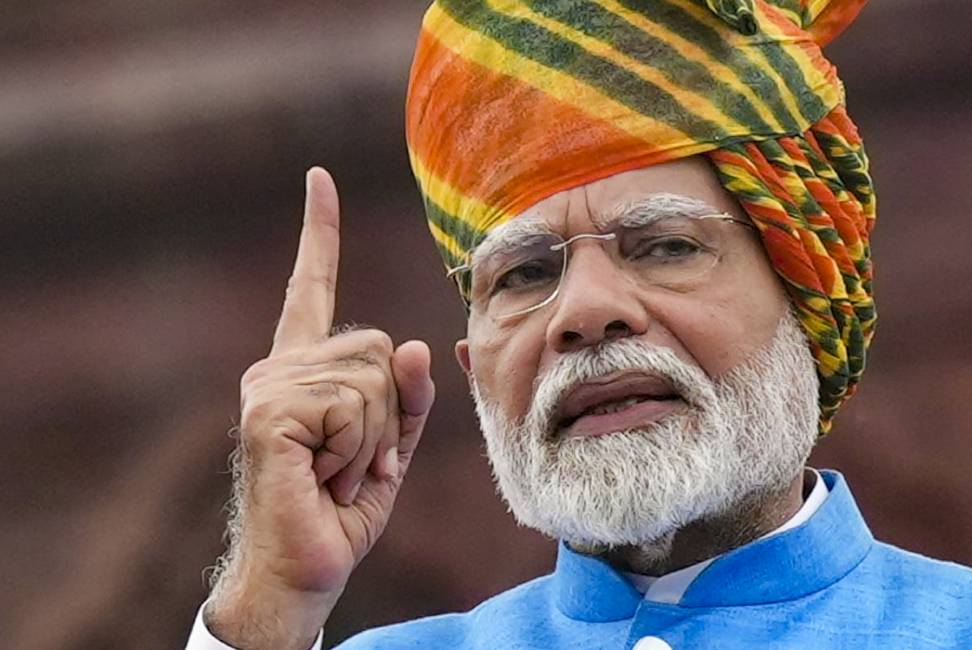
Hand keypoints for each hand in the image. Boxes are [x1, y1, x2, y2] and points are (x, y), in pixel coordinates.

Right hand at [205, 168, 435, 649]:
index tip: (320, 178)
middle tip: (354, 462)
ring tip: (336, 471)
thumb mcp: (392, 445)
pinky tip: (322, 476)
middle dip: (389, 414)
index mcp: (305, 367)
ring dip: (373, 439)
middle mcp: (280, 366)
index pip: (314, 288)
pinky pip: (353, 405)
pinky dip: (355, 450)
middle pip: (377, 345)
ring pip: (371, 378)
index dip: (319, 234)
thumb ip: (408, 396)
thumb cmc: (343, 507)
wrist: (306, 568)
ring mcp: (269, 386)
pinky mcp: (270, 412)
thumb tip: (412, 342)